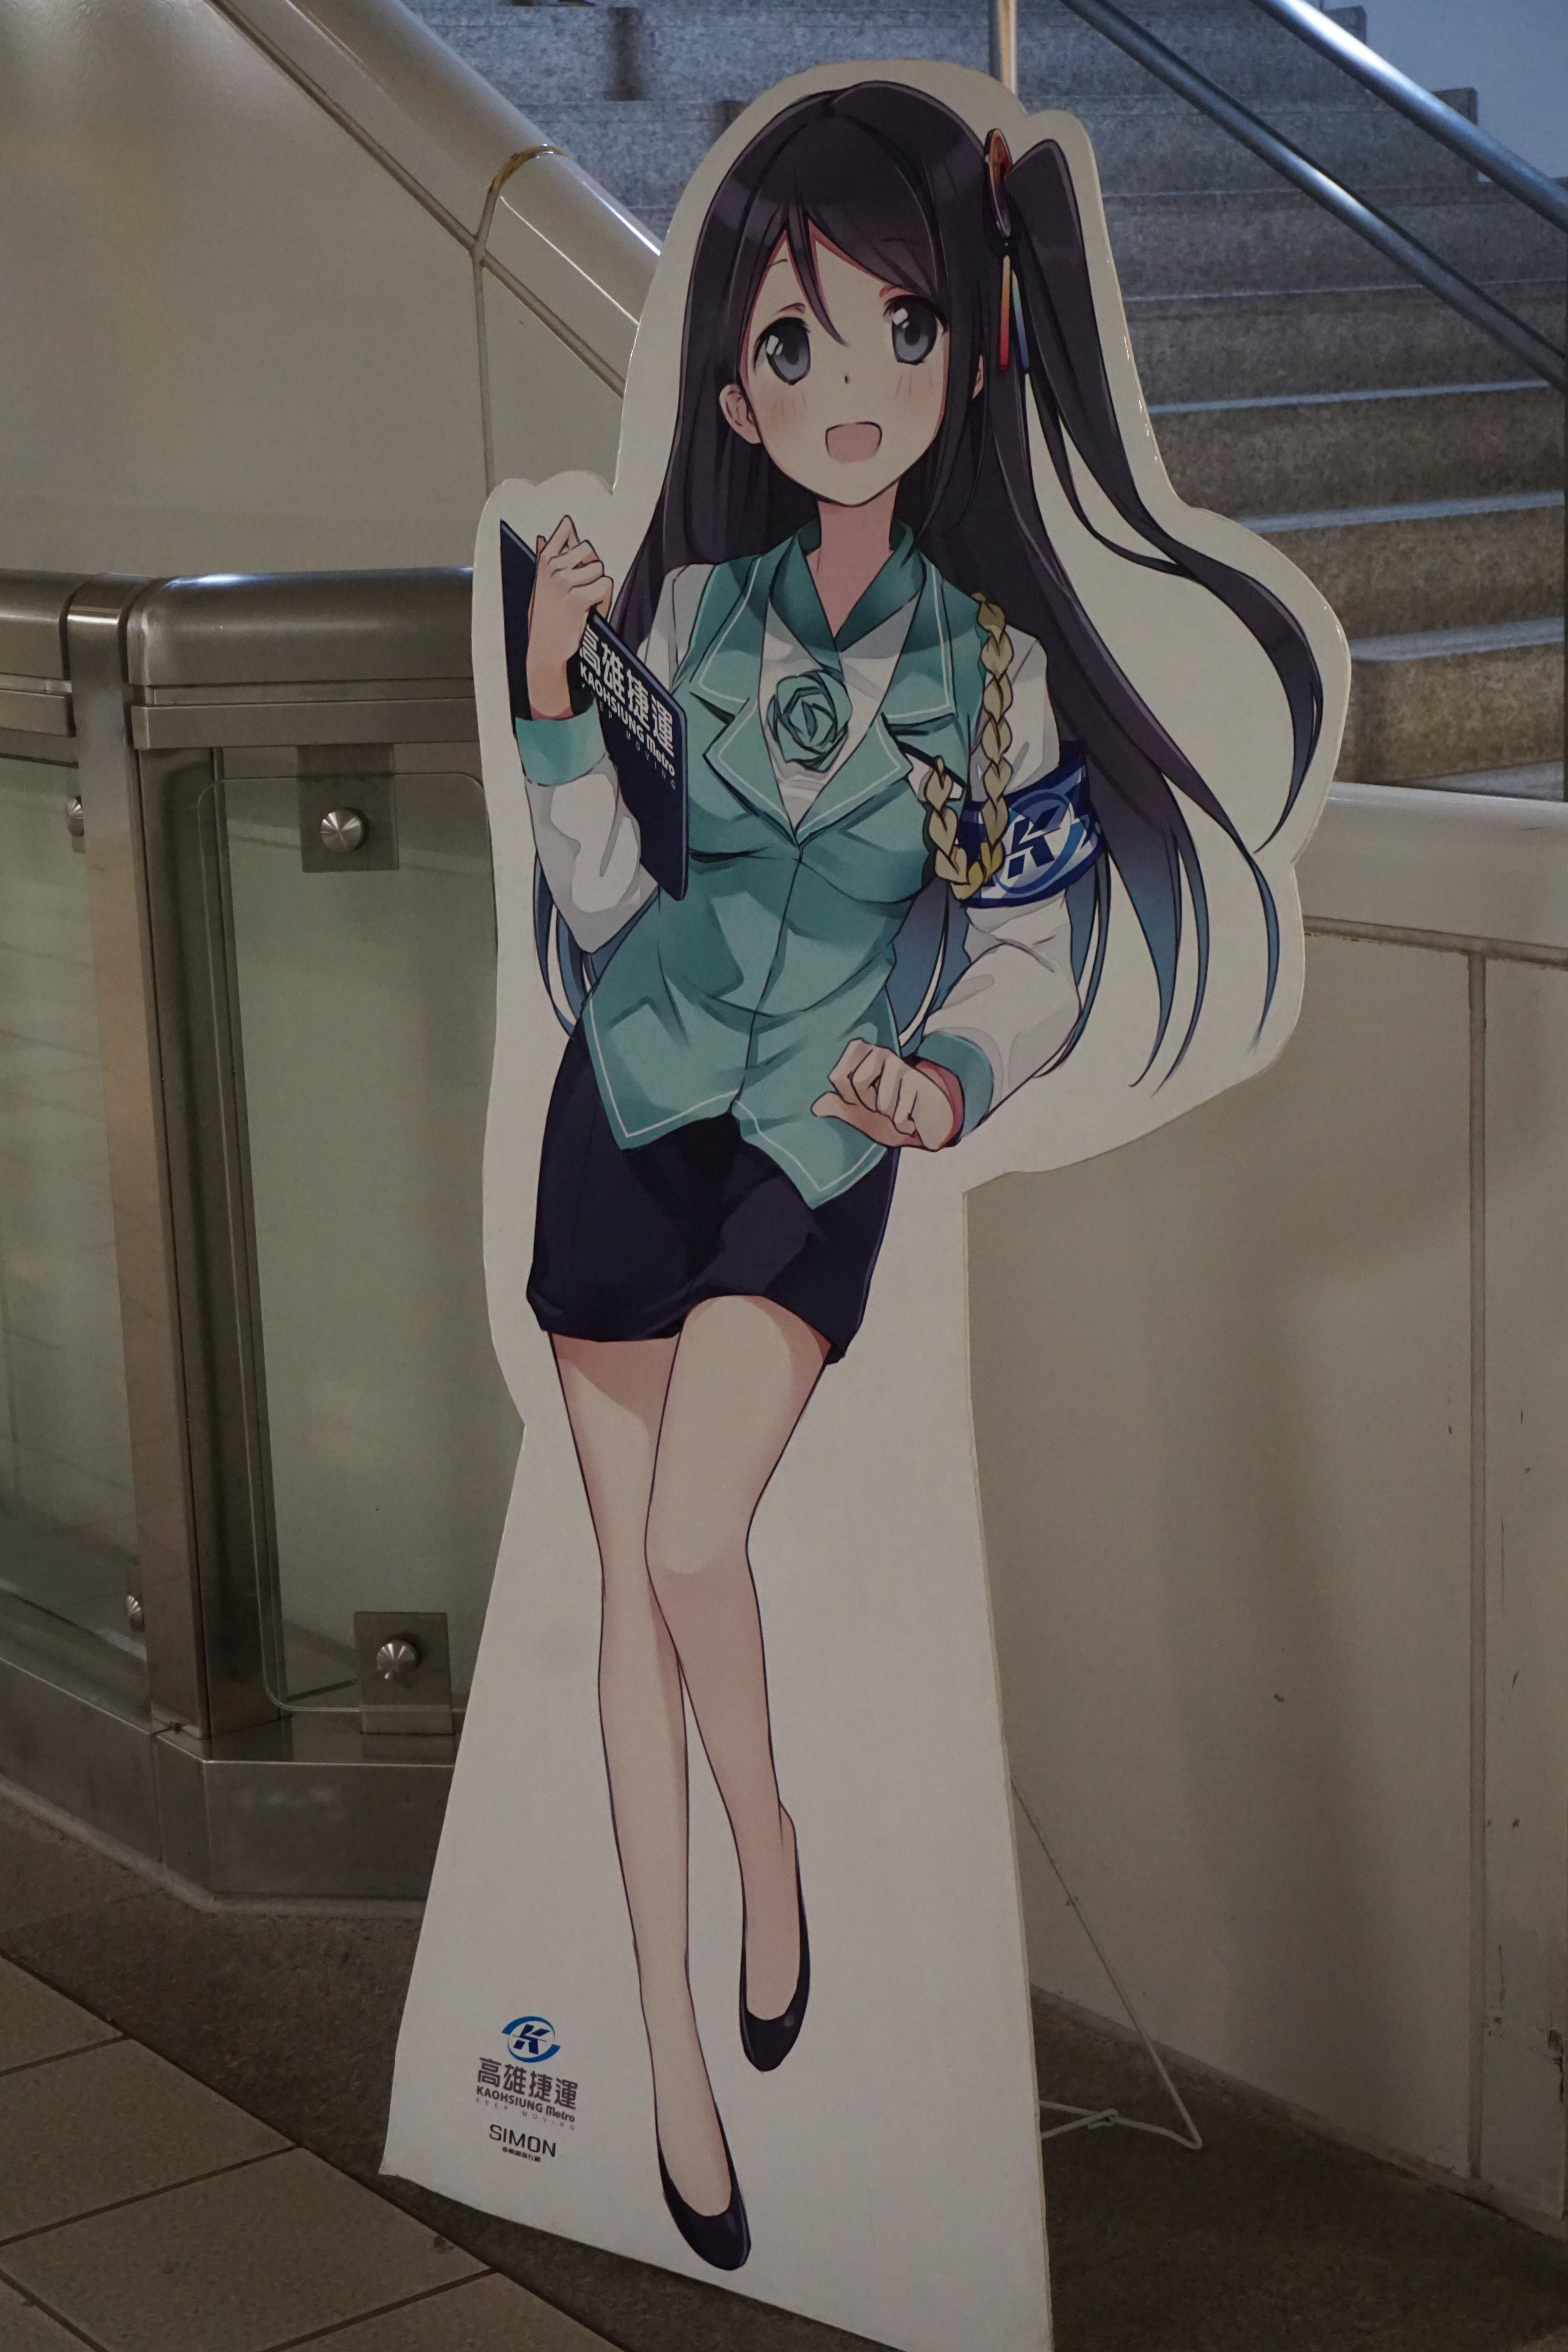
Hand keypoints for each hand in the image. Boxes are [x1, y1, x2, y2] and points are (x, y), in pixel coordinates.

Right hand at [525, 516, 613, 719]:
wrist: (545, 649)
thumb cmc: (546, 617)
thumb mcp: (541, 583)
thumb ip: (548, 556)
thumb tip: (549, 532)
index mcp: (543, 562)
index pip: (563, 532)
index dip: (573, 539)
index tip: (572, 537)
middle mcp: (552, 569)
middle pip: (589, 551)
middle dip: (591, 569)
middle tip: (581, 589)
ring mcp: (564, 583)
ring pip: (599, 570)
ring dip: (598, 586)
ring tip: (584, 602)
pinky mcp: (577, 598)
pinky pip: (604, 586)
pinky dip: (603, 599)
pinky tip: (590, 609)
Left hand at [812, 1041, 958, 1151]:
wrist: (924, 1124)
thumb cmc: (890, 1112)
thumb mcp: (859, 1114)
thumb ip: (839, 1107)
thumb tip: (816, 1107)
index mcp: (860, 1054)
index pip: (837, 1076)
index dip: (847, 1096)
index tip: (860, 1099)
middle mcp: (878, 1052)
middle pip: (857, 1082)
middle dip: (868, 1104)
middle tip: (881, 1105)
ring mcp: (899, 1063)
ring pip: (878, 1100)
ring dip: (887, 1114)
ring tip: (897, 1109)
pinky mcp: (915, 1078)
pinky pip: (897, 1112)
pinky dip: (902, 1123)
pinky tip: (909, 1118)